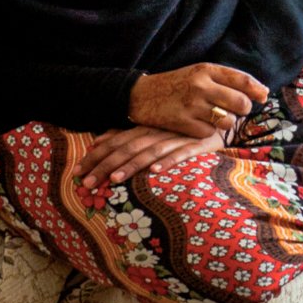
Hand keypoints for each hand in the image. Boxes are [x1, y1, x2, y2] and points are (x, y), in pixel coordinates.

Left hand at [74, 124, 227, 190]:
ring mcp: (178, 137)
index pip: (115, 141)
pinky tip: (155, 171)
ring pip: (149, 152)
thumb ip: (128, 133)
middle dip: (105, 165)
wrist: (224, 119)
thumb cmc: (184, 127)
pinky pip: (181, 154)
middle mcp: (158, 131)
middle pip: (127, 148)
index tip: (78, 171)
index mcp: (146, 127)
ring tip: (114, 180)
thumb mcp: (155, 128)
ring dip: (131, 166)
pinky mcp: (198, 145)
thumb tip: (99, 140)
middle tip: (87, 183)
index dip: (96, 155)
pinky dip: (168, 161)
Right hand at [130, 63, 269, 139]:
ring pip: (227, 120)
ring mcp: (191, 104)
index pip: (242, 80)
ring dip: (224, 122)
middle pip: (240, 103)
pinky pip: (208, 132)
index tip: (263, 97)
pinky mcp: (182, 122)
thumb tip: (262, 91)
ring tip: (213, 117)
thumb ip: (226, 80)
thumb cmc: (176, 84)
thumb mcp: (198, 73)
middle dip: (243, 110)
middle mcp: (201, 85)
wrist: (139, 95)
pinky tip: (196, 124)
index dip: (257, 90)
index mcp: (206, 70)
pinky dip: (206, 131)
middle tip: (234, 110)